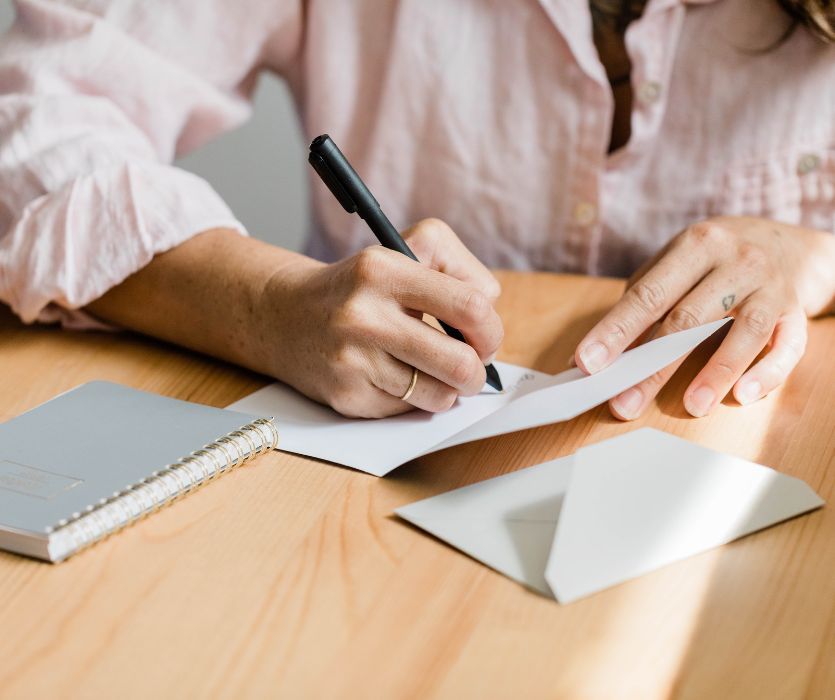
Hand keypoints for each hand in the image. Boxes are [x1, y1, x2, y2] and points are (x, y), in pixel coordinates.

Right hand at [263, 218, 503, 417]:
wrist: (286, 316)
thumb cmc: (361, 287)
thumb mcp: (405, 251)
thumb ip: (458, 271)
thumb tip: (488, 321)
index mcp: (383, 269)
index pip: (471, 306)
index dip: (491, 329)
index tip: (484, 336)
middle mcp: (363, 315)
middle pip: (460, 363)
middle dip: (477, 371)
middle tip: (471, 366)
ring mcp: (352, 360)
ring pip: (439, 395)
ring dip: (450, 389)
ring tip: (437, 373)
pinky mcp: (346, 396)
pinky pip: (408, 409)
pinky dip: (415, 398)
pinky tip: (396, 378)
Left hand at [574, 217, 834, 419]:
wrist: (789, 245)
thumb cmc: (715, 261)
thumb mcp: (677, 265)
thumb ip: (642, 303)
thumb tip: (601, 354)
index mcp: (695, 245)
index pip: (648, 294)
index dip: (616, 331)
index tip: (588, 362)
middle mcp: (736, 261)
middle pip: (688, 318)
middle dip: (652, 366)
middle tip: (623, 404)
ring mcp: (771, 286)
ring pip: (744, 331)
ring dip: (715, 373)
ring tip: (691, 407)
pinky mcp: (797, 312)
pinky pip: (788, 345)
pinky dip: (768, 372)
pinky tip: (744, 394)